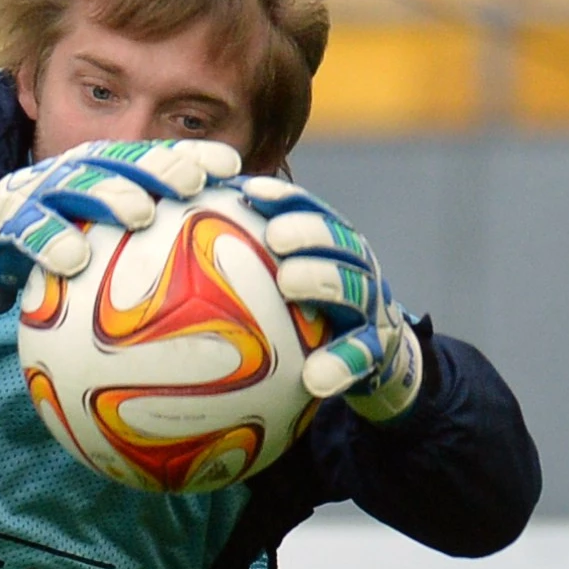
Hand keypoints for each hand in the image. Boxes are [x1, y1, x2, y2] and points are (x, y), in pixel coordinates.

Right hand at [0, 140, 239, 296]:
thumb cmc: (57, 242)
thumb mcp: (102, 238)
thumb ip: (150, 242)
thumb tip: (220, 270)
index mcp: (102, 170)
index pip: (153, 156)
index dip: (191, 155)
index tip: (233, 167)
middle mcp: (73, 171)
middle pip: (121, 160)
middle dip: (158, 166)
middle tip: (192, 184)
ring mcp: (38, 192)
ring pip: (76, 184)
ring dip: (109, 194)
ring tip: (140, 213)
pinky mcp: (5, 222)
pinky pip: (29, 229)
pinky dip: (50, 240)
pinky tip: (74, 260)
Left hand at [233, 176, 425, 421]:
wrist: (379, 358)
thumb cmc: (316, 315)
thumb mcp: (292, 285)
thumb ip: (253, 265)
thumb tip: (189, 240)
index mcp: (337, 248)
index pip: (312, 212)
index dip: (284, 198)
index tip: (250, 192)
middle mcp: (359, 270)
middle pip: (339, 241)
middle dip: (307, 232)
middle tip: (273, 235)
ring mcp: (371, 308)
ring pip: (354, 288)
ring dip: (322, 280)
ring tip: (287, 281)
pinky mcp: (377, 350)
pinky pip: (361, 356)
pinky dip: (339, 363)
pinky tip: (315, 377)